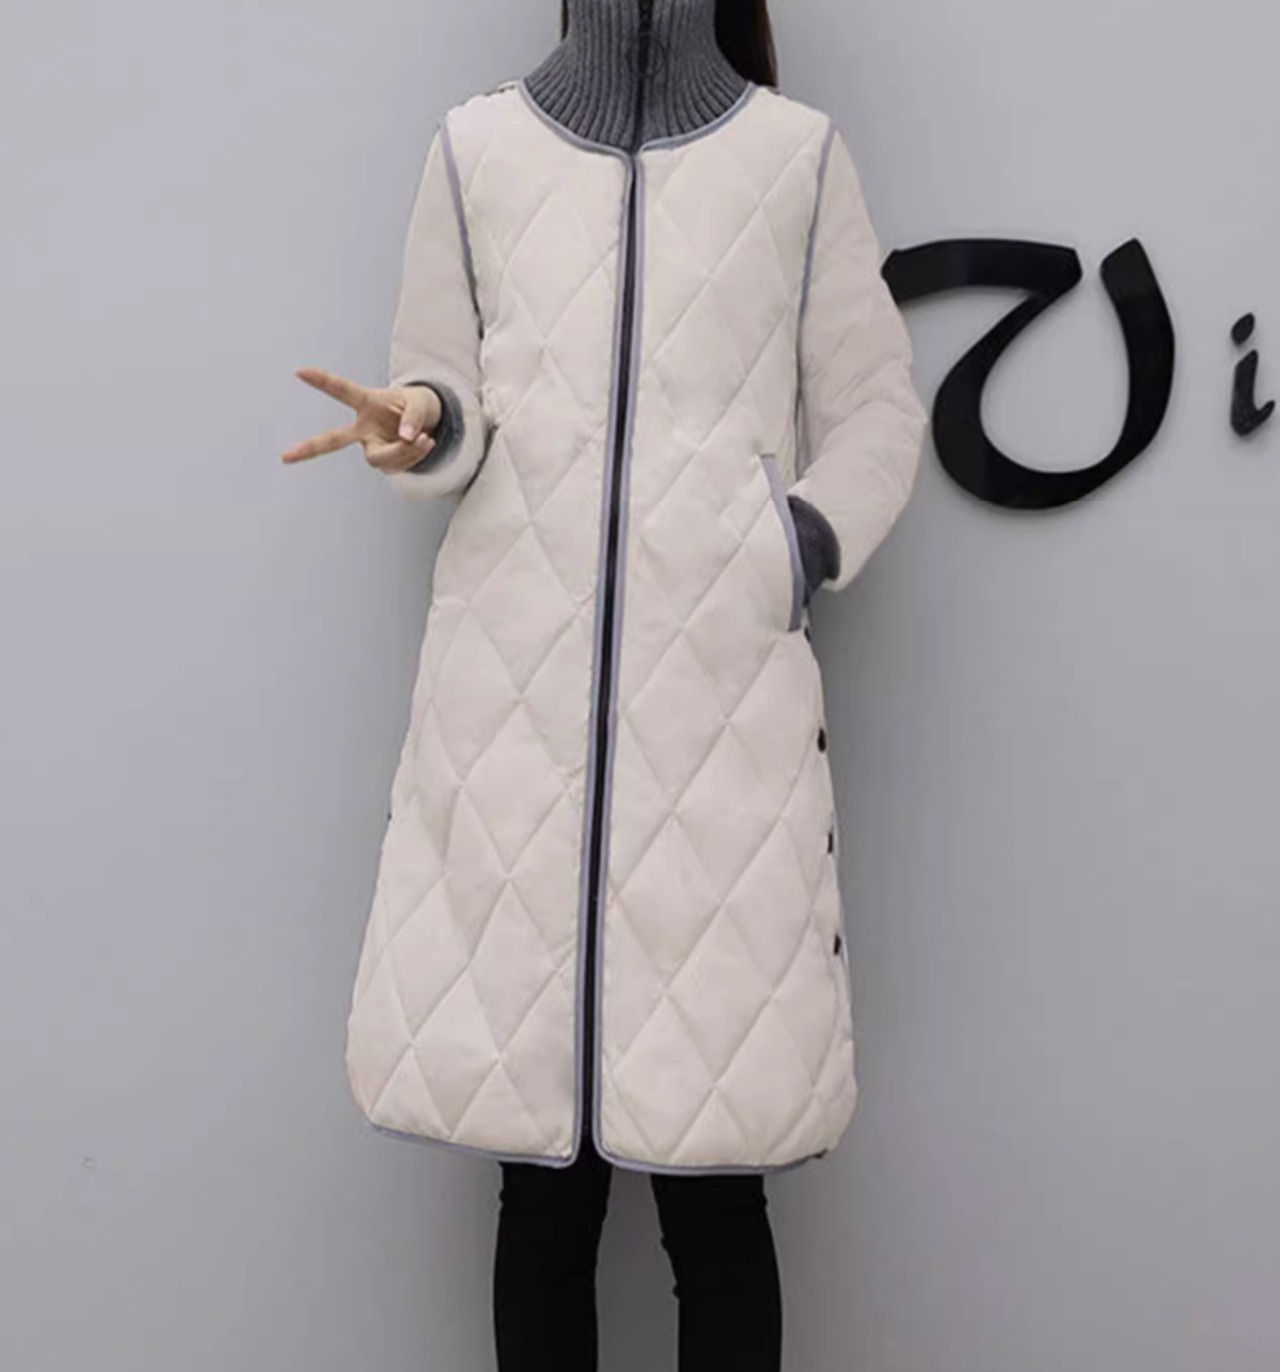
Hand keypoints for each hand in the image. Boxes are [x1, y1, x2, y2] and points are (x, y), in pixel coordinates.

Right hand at [282, 368, 442, 471]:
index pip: (343, 391)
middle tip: (285, 457)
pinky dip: (415, 458)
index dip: (322, 381)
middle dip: (310, 448)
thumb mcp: (422, 403)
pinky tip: (424, 446)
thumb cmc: (418, 406)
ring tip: (427, 439)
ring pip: (382, 458)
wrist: (428, 424)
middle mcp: (364, 427)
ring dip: (407, 452)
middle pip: (334, 440)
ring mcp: (371, 446)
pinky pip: (398, 466)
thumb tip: (406, 438)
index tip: (300, 372)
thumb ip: (415, 417)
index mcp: (368, 403)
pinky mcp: (383, 462)